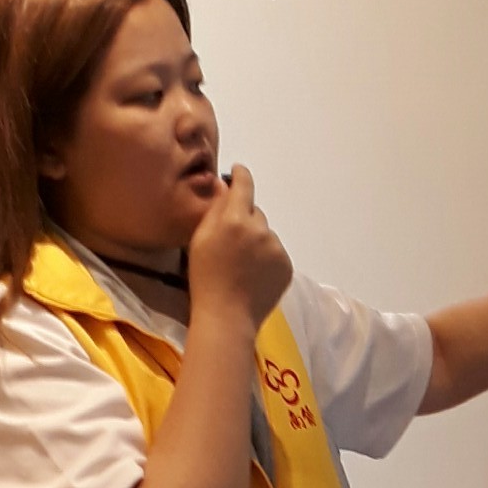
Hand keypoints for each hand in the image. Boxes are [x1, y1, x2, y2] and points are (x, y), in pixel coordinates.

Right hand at [187, 164, 290, 329]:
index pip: (244, 185)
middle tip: (231, 241)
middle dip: (245, 219)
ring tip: (242, 264)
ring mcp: (277, 248)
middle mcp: (261, 229)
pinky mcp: (287, 265)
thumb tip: (226, 186)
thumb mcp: (200, 239)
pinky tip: (253, 274)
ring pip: (266, 234)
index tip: (239, 172)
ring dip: (256, 240)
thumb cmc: (205, 278)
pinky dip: (266, 258)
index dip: (241, 175)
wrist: (227, 316)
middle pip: (255, 212)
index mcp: (236, 219)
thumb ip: (216, 209)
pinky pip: (275, 253)